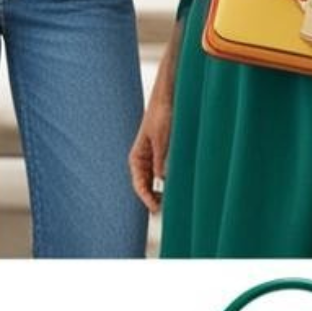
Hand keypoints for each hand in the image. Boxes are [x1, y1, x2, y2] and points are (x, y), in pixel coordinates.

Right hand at [128, 94, 171, 215]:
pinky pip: (162, 174)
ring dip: (160, 192)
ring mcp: (152, 158)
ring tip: (171, 202)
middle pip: (145, 186)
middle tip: (165, 210)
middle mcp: (143, 160)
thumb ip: (160, 159)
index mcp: (137, 157)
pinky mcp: (162, 155)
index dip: (146, 198)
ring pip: (154, 182)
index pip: (139, 184)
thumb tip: (162, 179)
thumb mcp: (161, 140)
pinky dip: (166, 182)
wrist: (167, 100)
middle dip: (153, 198)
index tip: (155, 207)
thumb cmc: (160, 116)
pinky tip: (175, 188)